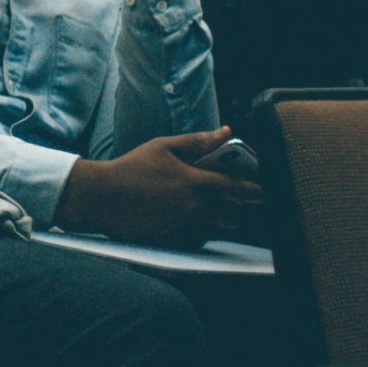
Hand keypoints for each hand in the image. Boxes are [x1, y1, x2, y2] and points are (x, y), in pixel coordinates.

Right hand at [56, 128, 260, 246]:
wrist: (103, 196)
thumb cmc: (132, 167)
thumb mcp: (163, 146)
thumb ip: (197, 141)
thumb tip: (225, 131)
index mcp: (194, 182)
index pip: (236, 187)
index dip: (254, 188)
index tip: (265, 188)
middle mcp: (194, 206)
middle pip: (232, 212)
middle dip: (242, 206)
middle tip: (247, 199)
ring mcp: (184, 224)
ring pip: (217, 225)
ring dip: (225, 217)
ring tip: (224, 209)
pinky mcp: (173, 235)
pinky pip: (198, 233)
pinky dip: (202, 226)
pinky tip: (195, 217)